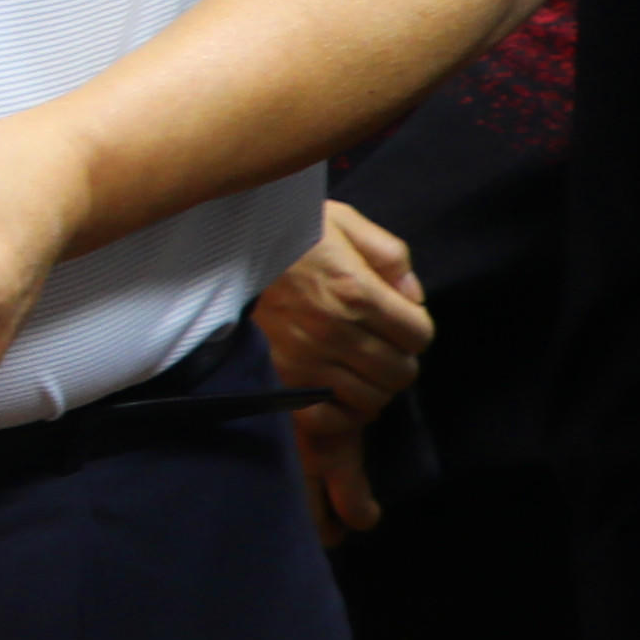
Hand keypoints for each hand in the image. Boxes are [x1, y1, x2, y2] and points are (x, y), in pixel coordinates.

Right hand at [253, 200, 428, 544]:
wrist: (219, 249)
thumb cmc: (285, 232)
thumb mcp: (342, 221)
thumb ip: (389, 255)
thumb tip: (413, 296)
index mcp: (355, 291)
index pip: (419, 334)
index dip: (416, 328)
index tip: (402, 321)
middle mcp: (335, 331)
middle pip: (400, 372)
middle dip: (399, 359)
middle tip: (382, 345)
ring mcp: (307, 360)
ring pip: (371, 399)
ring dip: (373, 386)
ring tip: (358, 366)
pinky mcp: (281, 379)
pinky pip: (329, 419)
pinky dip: (340, 412)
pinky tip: (337, 389)